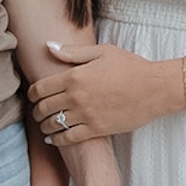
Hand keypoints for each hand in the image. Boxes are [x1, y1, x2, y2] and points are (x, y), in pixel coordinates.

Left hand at [28, 41, 175, 144]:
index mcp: (75, 75)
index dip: (31, 93)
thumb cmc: (130, 66)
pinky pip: (68, 138)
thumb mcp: (101, 52)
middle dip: (36, 110)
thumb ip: (71, 52)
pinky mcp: (97, 130)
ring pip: (53, 124)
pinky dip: (57, 139)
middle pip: (43, 107)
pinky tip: (54, 138)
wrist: (154, 88)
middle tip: (37, 111)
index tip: (32, 96)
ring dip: (45, 125)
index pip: (40, 88)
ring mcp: (86, 115)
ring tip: (45, 124)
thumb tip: (48, 46)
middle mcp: (77, 97)